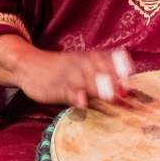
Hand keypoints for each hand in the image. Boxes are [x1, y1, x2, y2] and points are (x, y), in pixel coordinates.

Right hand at [14, 47, 132, 107]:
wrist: (27, 64)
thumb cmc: (60, 69)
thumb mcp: (80, 69)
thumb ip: (100, 79)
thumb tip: (124, 92)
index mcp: (88, 58)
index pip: (108, 61)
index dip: (121, 71)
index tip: (132, 82)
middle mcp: (79, 64)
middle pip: (99, 71)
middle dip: (113, 82)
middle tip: (126, 92)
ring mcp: (67, 74)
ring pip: (84, 80)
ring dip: (98, 89)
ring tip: (111, 97)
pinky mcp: (55, 86)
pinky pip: (66, 90)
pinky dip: (75, 96)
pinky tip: (82, 103)